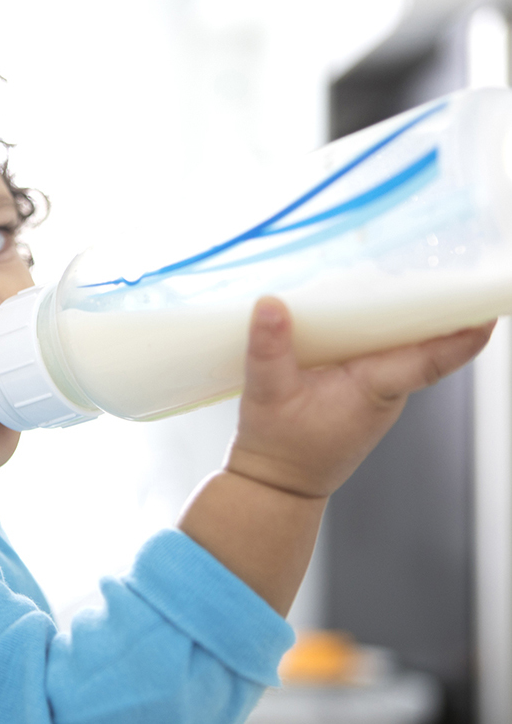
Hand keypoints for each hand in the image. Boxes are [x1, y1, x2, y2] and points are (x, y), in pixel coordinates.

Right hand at [227, 297, 494, 498]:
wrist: (276, 486)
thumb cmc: (278, 449)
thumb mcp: (266, 396)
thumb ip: (268, 349)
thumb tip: (271, 303)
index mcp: (373, 390)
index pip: (432, 361)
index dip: (464, 337)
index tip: (488, 313)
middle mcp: (384, 393)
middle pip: (422, 344)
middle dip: (434, 308)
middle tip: (439, 267)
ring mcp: (375, 394)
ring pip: (401, 349)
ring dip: (403, 318)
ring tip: (397, 277)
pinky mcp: (360, 393)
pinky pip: (380, 356)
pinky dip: (377, 332)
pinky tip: (359, 312)